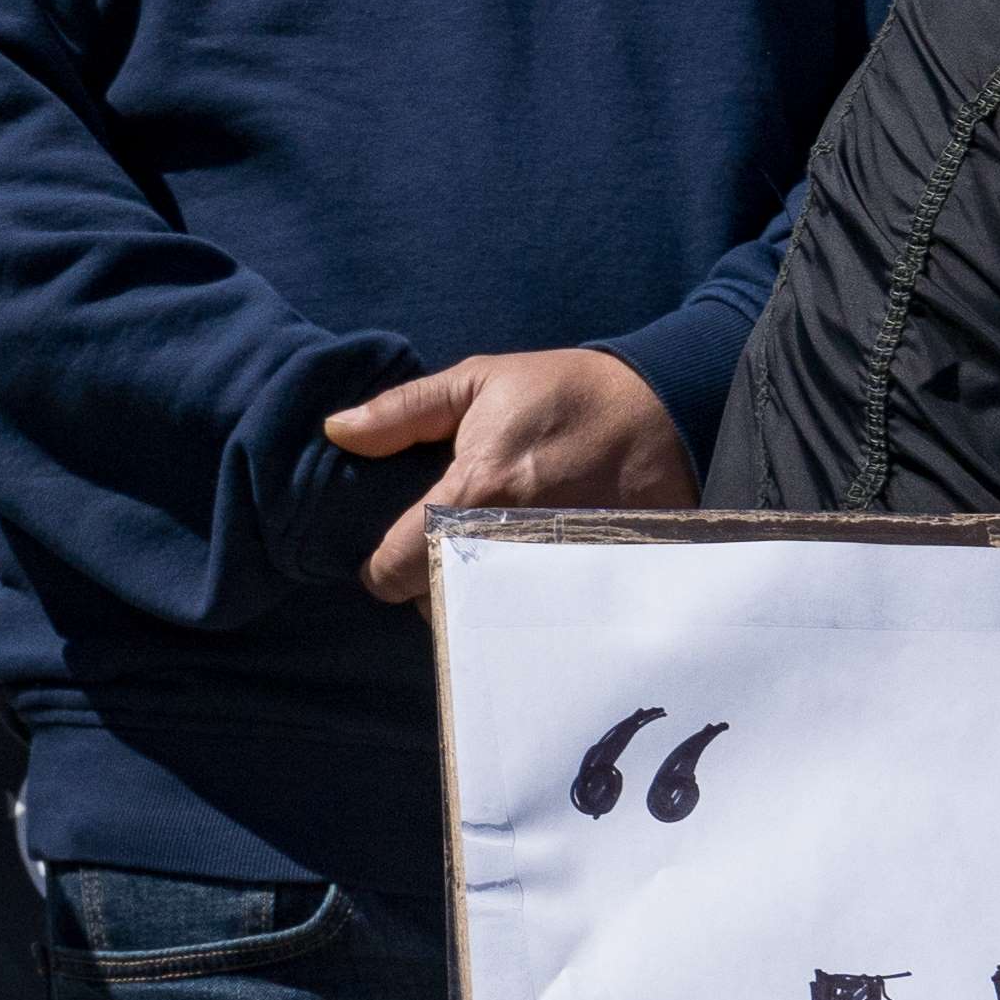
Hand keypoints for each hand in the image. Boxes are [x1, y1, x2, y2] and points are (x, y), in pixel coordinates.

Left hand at [326, 347, 697, 602]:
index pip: (400, 565)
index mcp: (476, 486)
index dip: (381, 570)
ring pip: (493, 618)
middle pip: (443, 603)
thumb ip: (401, 411)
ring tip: (480, 574)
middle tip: (436, 564)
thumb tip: (337, 431)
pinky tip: (529, 586)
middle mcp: (516, 534)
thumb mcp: (477, 380)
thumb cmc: (559, 389)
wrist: (661, 400)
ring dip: (478, 606)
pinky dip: (531, 609)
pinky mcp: (603, 576)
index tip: (386, 561)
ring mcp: (562, 563)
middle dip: (429, 592)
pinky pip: (549, 615)